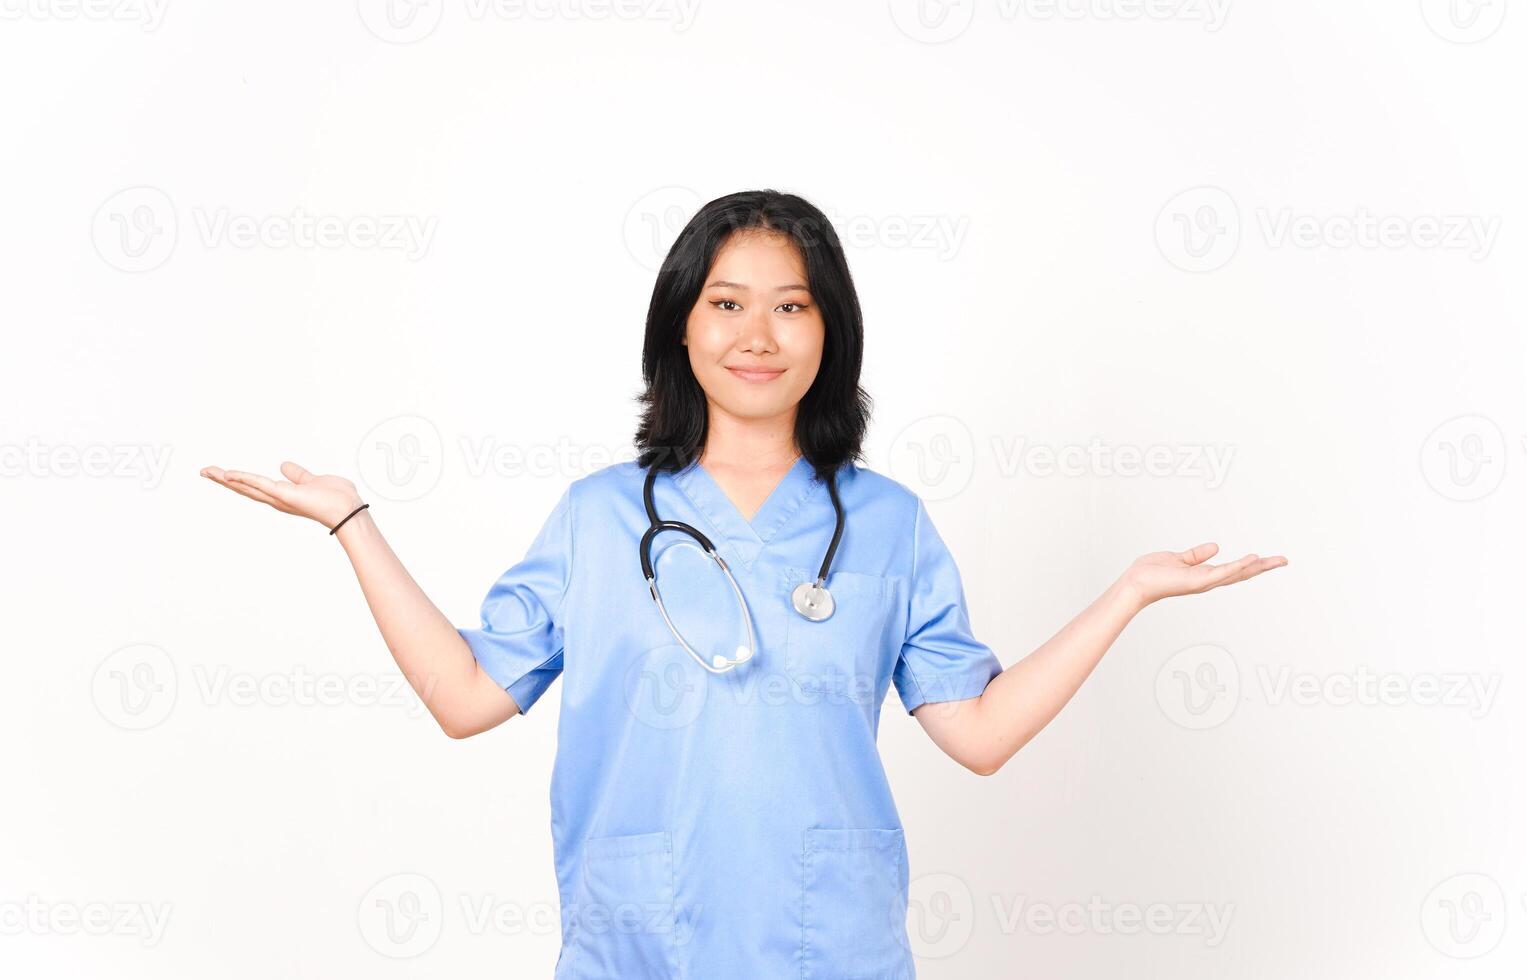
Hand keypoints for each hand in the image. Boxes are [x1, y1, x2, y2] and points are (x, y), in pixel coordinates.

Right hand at [200, 461, 365, 530]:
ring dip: (226, 479)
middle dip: (224, 480)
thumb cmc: (337, 499)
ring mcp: (279, 498)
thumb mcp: (312, 480)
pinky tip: (228, 474)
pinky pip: (259, 484)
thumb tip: (283, 466)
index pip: (255, 486)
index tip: (222, 473)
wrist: (348, 509)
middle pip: (245, 488)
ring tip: (208, 471)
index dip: (238, 480)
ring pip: (247, 487)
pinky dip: (243, 479)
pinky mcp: (284, 495)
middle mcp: (278, 499)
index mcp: (284, 495)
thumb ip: (298, 475)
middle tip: (205, 471)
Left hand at [1120, 542, 1286, 609]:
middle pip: (1241, 573)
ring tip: (1276, 560)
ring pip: (1237, 573)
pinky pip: (1223, 572)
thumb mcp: (1179, 558)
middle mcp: (1207, 580)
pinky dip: (1238, 565)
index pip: (1233, 569)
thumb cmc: (1152, 573)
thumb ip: (1197, 555)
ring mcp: (1204, 582)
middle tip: (1284, 561)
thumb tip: (1216, 547)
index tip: (1268, 558)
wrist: (1136, 583)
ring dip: (1257, 567)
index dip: (1252, 564)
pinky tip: (1253, 559)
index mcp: (1204, 575)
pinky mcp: (1198, 581)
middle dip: (1263, 567)